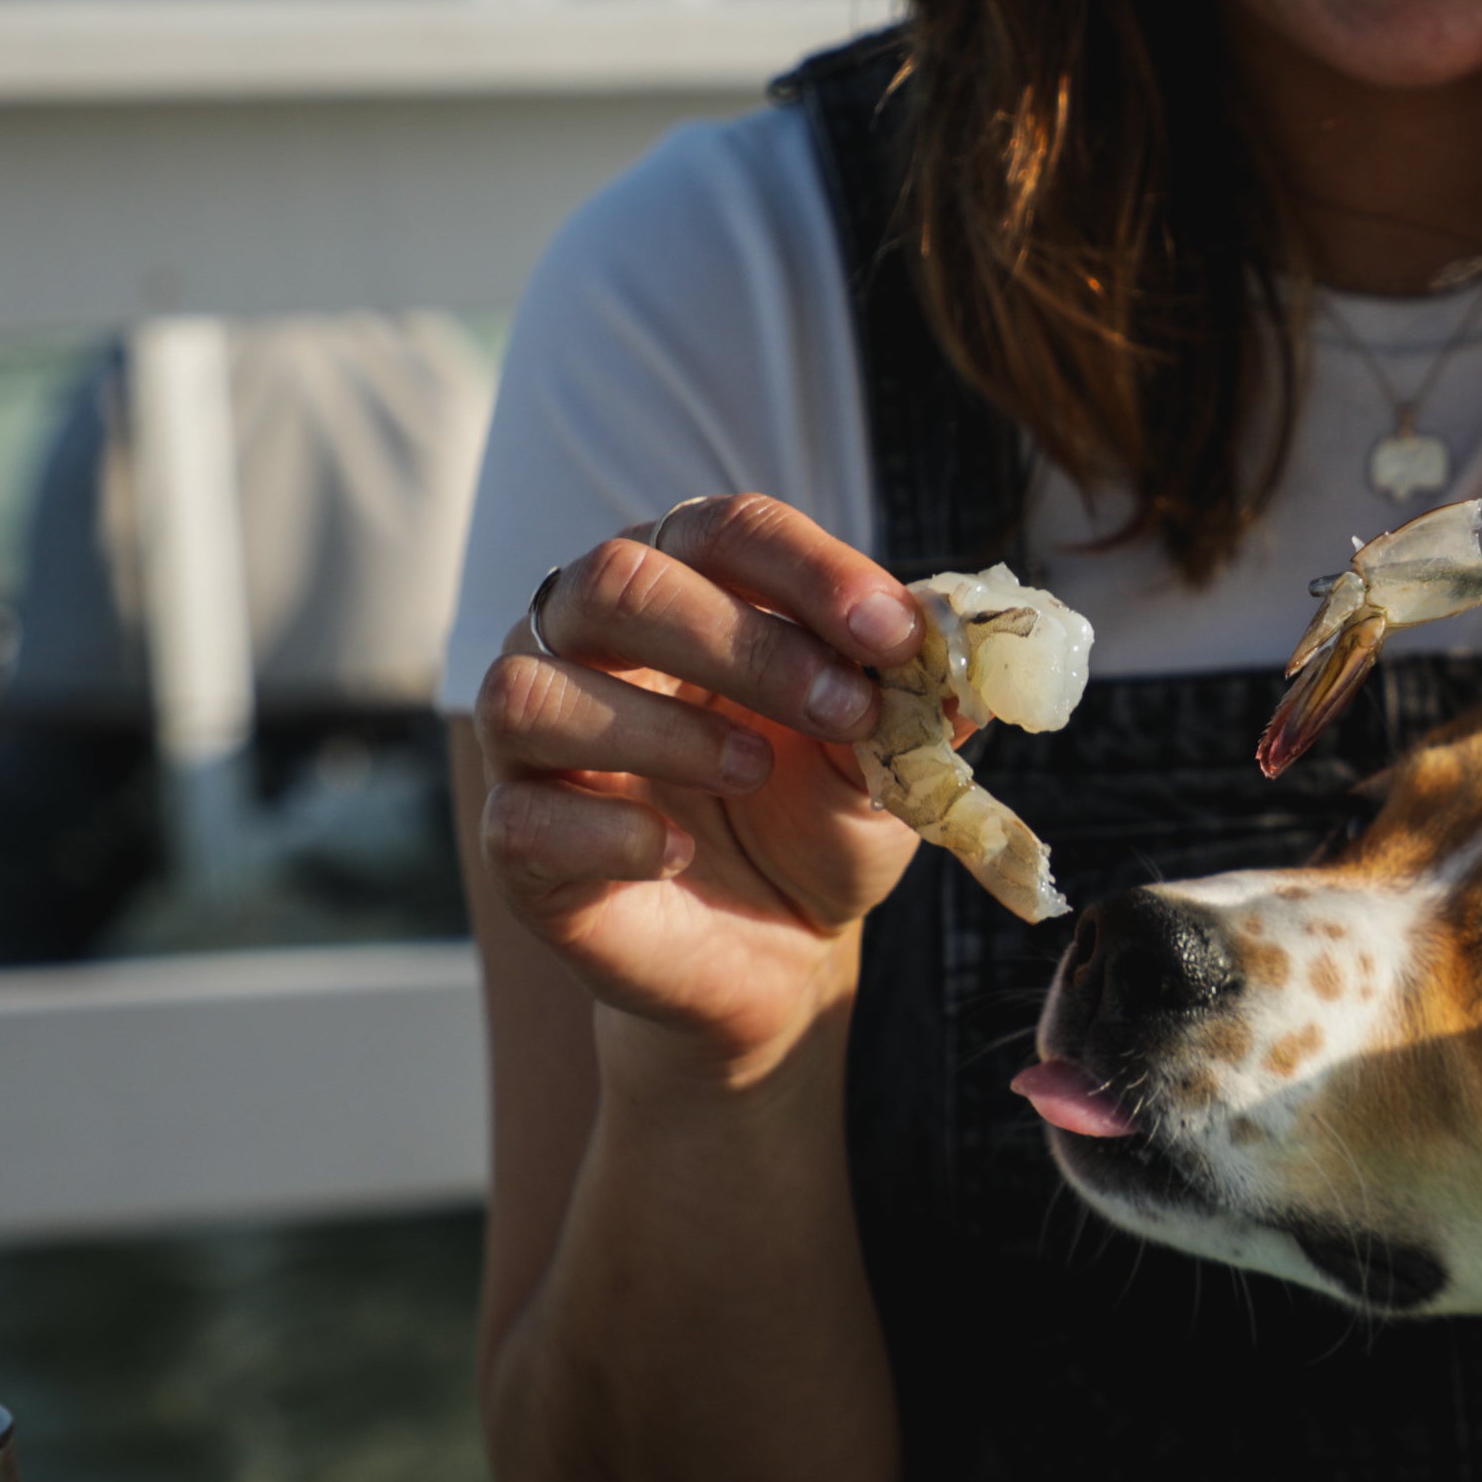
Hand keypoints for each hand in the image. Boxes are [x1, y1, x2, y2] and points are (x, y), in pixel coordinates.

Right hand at [467, 492, 934, 1079]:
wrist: (780, 952)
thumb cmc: (820, 821)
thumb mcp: (889, 760)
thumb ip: (914, 699)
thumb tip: (964, 644)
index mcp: (687, 588)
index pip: (724, 529)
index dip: (810, 568)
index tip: (894, 633)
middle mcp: (588, 642)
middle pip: (617, 582)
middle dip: (742, 642)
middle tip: (841, 709)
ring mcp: (538, 742)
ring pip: (534, 689)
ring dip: (662, 729)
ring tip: (754, 771)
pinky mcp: (517, 841)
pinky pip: (522, 816)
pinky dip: (612, 832)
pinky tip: (679, 853)